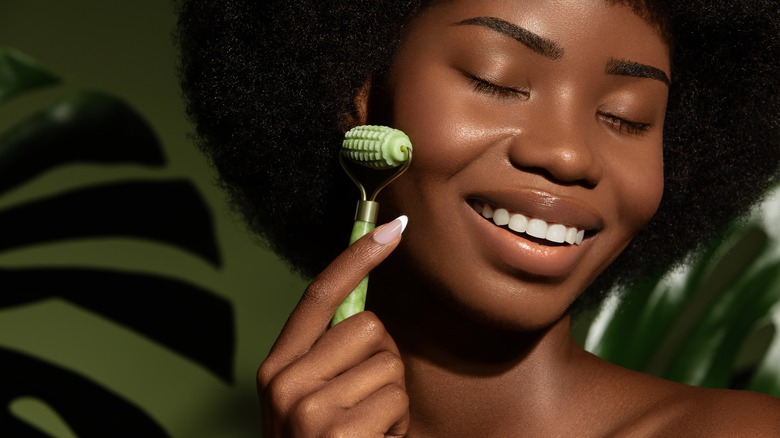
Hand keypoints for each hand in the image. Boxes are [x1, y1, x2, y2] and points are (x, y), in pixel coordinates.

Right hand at [257, 216, 409, 436]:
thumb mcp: (314, 400)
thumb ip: (329, 356)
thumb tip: (366, 312)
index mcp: (277, 366)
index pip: (319, 294)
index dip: (358, 257)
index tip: (393, 229)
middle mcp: (283, 381)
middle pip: (368, 326)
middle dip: (382, 361)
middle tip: (365, 403)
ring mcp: (307, 407)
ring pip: (388, 362)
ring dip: (392, 398)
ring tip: (367, 429)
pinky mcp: (335, 430)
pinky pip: (395, 399)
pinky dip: (396, 424)